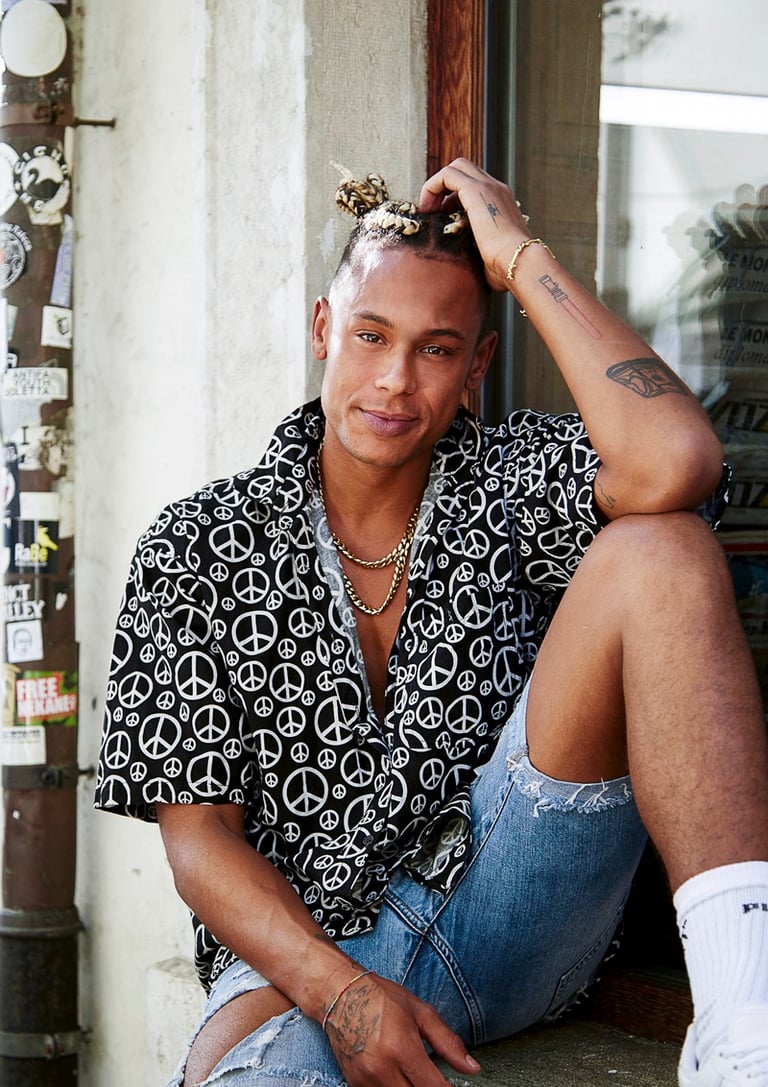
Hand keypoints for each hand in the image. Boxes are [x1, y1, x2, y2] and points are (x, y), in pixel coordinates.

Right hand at [323, 971, 479, 1085]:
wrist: (339, 994)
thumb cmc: (381, 997)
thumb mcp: (420, 1012)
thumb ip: (448, 1042)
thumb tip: (472, 1068)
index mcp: (401, 1049)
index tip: (453, 1086)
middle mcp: (382, 1069)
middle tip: (433, 1078)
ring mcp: (366, 1080)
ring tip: (415, 1073)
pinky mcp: (355, 1084)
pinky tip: (399, 1076)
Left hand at [419, 158, 530, 290]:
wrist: (519, 263)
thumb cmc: (507, 269)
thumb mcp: (491, 257)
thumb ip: (480, 253)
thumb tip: (469, 269)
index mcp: (502, 203)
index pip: (474, 186)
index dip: (454, 198)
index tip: (442, 219)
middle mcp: (497, 190)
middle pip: (465, 170)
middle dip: (444, 187)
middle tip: (433, 212)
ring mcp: (488, 187)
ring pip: (456, 167)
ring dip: (437, 185)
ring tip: (428, 211)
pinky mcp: (476, 190)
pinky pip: (447, 174)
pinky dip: (432, 187)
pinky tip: (428, 209)